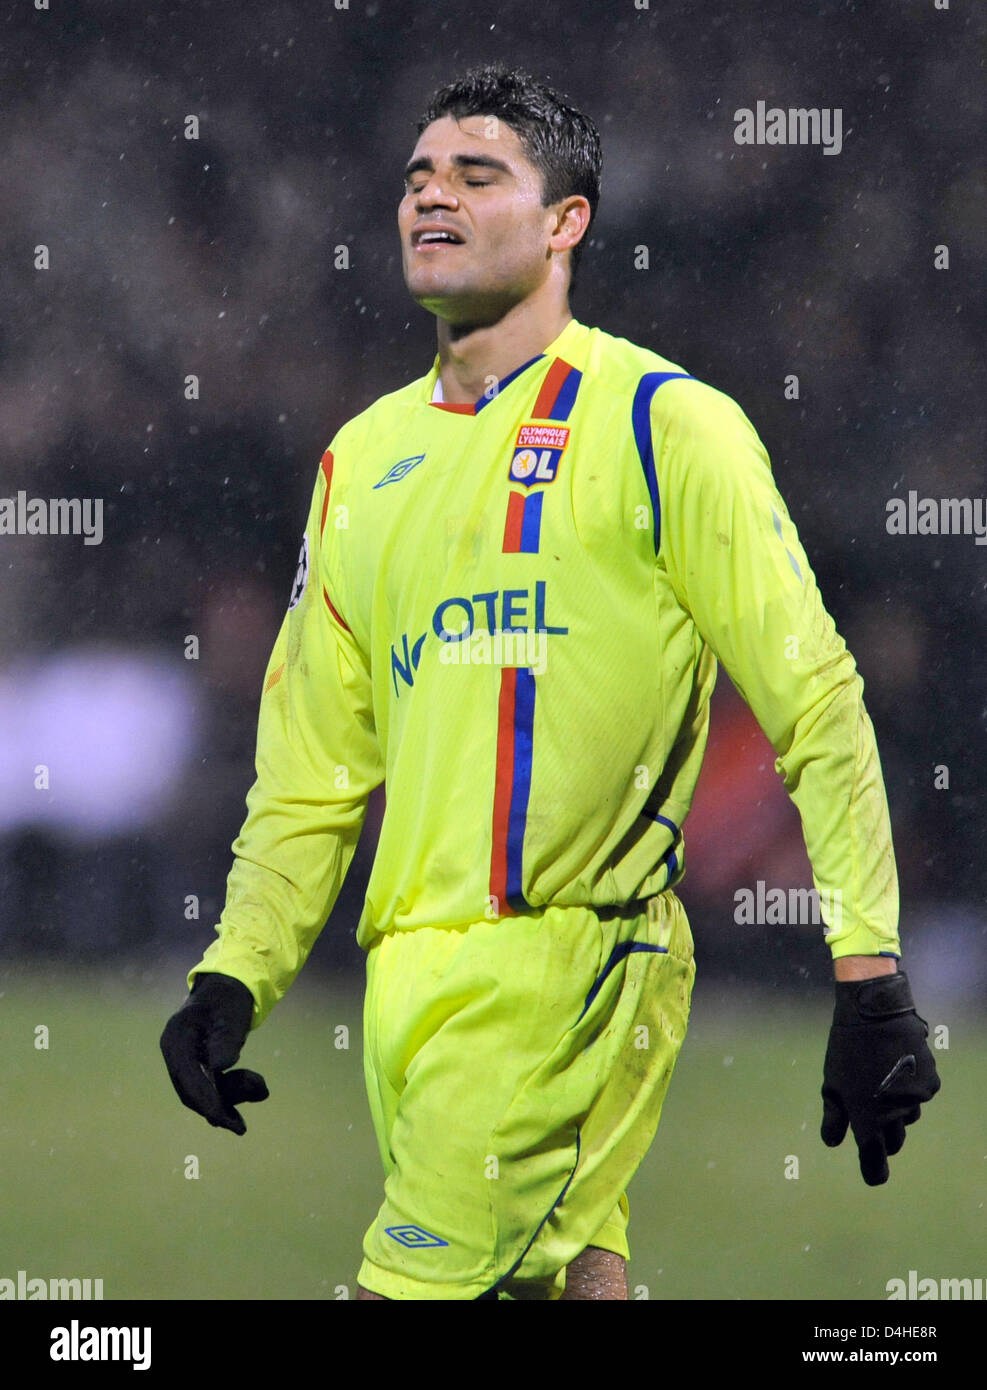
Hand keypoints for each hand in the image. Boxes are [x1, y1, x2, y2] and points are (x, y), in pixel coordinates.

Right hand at [160, 973, 268, 1134]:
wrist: (228, 988)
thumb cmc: (230, 998)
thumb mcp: (232, 1015)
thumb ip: (226, 1040)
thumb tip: (219, 1068)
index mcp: (176, 1037)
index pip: (187, 1077)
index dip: (205, 1101)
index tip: (224, 1120)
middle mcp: (174, 1051)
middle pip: (190, 1091)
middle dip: (218, 1107)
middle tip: (242, 1126)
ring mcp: (183, 1059)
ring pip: (202, 1093)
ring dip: (230, 1098)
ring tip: (261, 1088)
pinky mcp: (196, 1066)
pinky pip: (210, 1087)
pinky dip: (231, 1092)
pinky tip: (256, 1089)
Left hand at [820, 970, 939, 1184]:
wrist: (875, 1012)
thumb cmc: (847, 1049)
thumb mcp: (832, 1083)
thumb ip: (833, 1118)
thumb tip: (833, 1143)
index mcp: (867, 1117)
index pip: (874, 1160)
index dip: (874, 1171)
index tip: (873, 1176)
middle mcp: (894, 1114)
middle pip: (893, 1141)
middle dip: (883, 1136)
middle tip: (871, 1116)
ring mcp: (915, 1099)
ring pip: (907, 1118)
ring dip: (896, 1111)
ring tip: (881, 1081)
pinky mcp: (930, 1084)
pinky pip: (920, 1097)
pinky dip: (910, 1090)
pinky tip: (897, 1068)